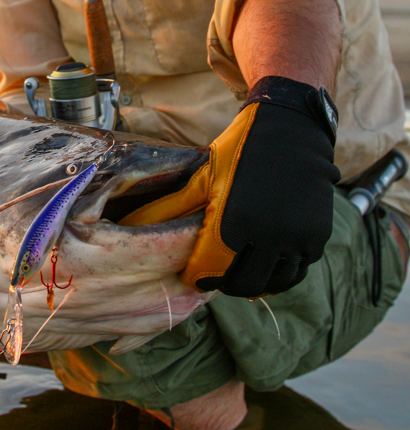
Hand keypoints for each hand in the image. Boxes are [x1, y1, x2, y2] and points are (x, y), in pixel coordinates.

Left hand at [120, 76, 340, 296]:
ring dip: (252, 282)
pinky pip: (296, 271)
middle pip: (239, 284)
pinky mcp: (317, 236)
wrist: (290, 127)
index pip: (206, 273)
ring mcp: (296, 238)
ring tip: (238, 270)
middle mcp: (267, 236)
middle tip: (213, 273)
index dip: (194, 276)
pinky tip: (264, 264)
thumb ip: (169, 208)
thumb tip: (130, 225)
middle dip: (222, 283)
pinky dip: (279, 273)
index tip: (190, 271)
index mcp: (231, 224)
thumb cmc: (236, 151)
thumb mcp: (199, 179)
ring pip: (270, 283)